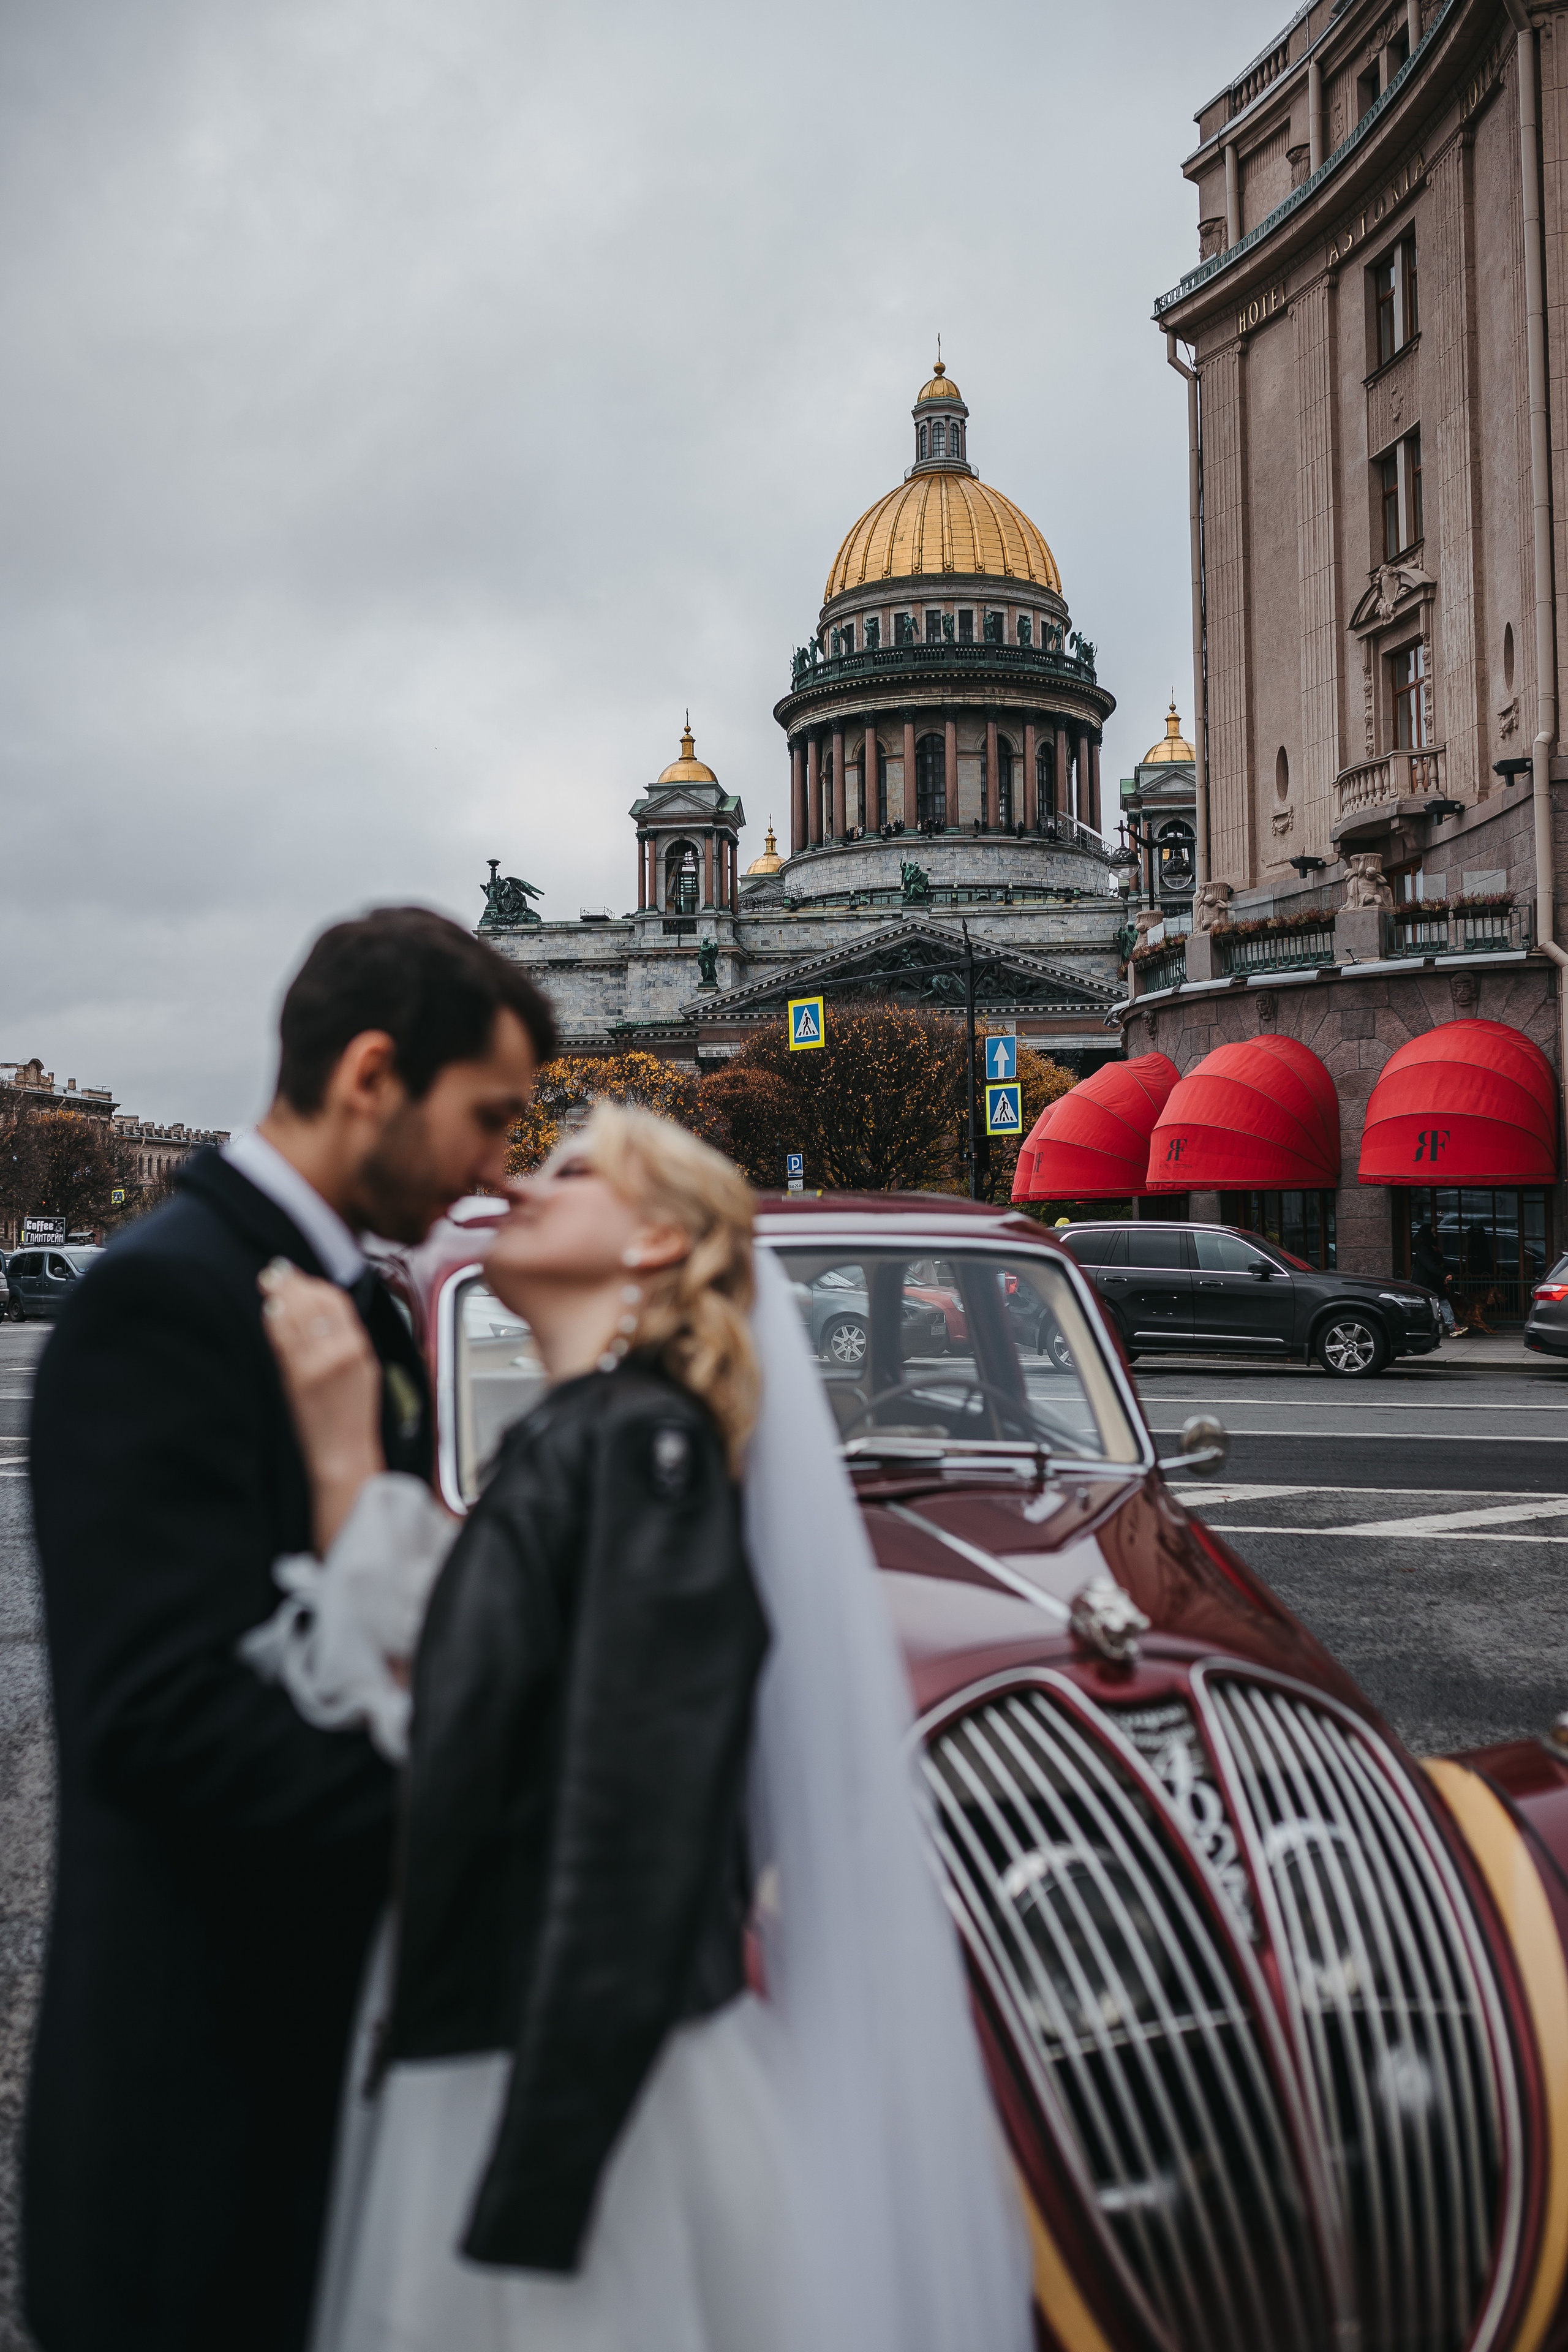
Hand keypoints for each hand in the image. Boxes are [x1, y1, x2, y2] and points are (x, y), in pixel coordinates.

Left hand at [258, 1259, 385, 1554]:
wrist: (342, 1453)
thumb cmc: (352, 1416)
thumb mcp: (364, 1370)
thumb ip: (347, 1340)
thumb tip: (324, 1308)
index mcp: (360, 1349)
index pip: (337, 1302)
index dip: (315, 1284)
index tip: (300, 1276)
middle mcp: (340, 1352)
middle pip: (314, 1303)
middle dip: (294, 1282)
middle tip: (276, 1271)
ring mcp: (318, 1365)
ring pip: (297, 1316)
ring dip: (281, 1295)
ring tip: (269, 1284)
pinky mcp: (298, 1378)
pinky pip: (284, 1339)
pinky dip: (276, 1321)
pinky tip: (269, 1311)